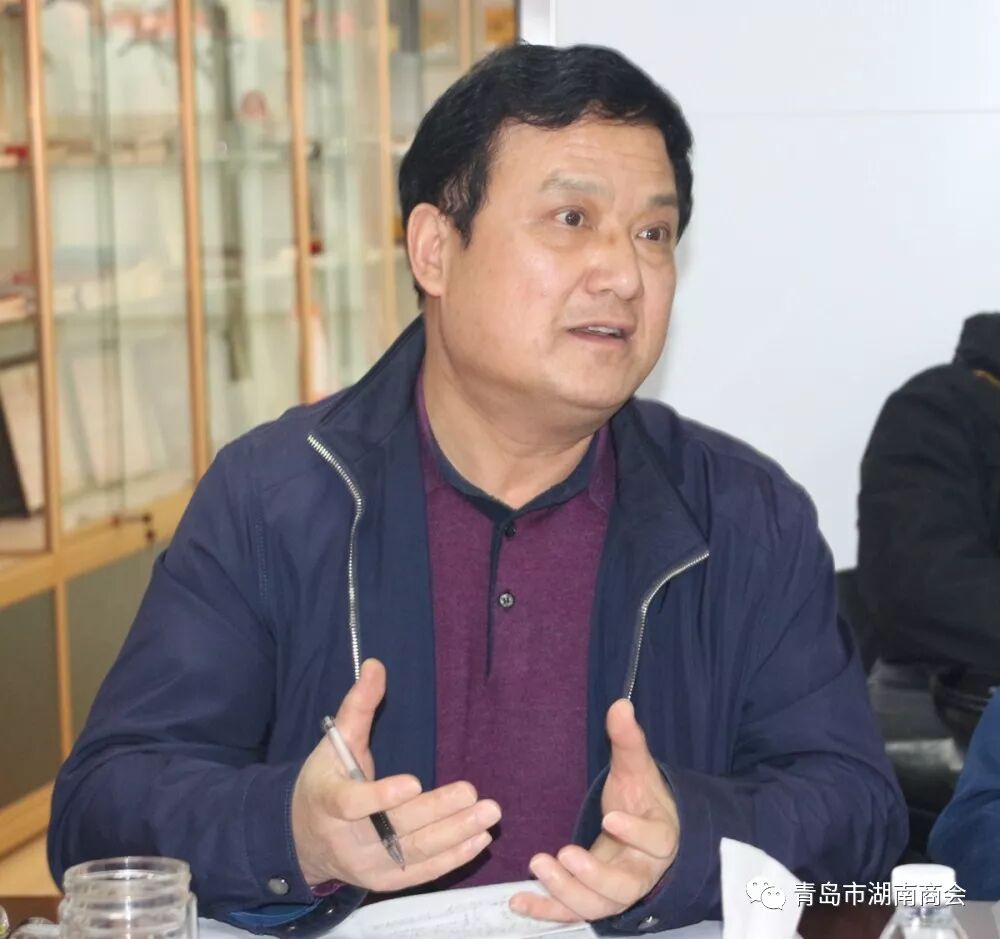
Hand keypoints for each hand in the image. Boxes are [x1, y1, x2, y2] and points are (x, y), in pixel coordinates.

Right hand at [291, 659, 500, 891]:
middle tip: (473, 792)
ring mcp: (366, 866)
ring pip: (415, 852)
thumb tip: (376, 665)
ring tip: (488, 814)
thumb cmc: (325, 782)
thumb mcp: (335, 744)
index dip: (382, 796)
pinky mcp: (384, 881)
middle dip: (438, 811)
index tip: (414, 783)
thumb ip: (358, 706)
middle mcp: (347, 840)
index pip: (353, 803)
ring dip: (455, 834)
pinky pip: (421, 872)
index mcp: (329, 802)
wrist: (303, 839)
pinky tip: (479, 840)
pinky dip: (452, 858)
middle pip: (396, 828)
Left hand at [510, 699, 677, 921]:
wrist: (644, 828)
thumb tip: (621, 704)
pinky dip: (547, 911)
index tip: (610, 816)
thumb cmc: (642, 797)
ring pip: (599, 905)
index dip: (636, 832)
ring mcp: (618, 890)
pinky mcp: (594, 899)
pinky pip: (573, 913)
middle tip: (564, 854)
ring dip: (567, 893)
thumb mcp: (636, 767)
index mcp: (659, 836)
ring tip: (538, 865)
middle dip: (595, 876)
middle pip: (626, 886)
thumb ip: (628, 739)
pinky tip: (518, 901)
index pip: (656, 840)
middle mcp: (642, 870)